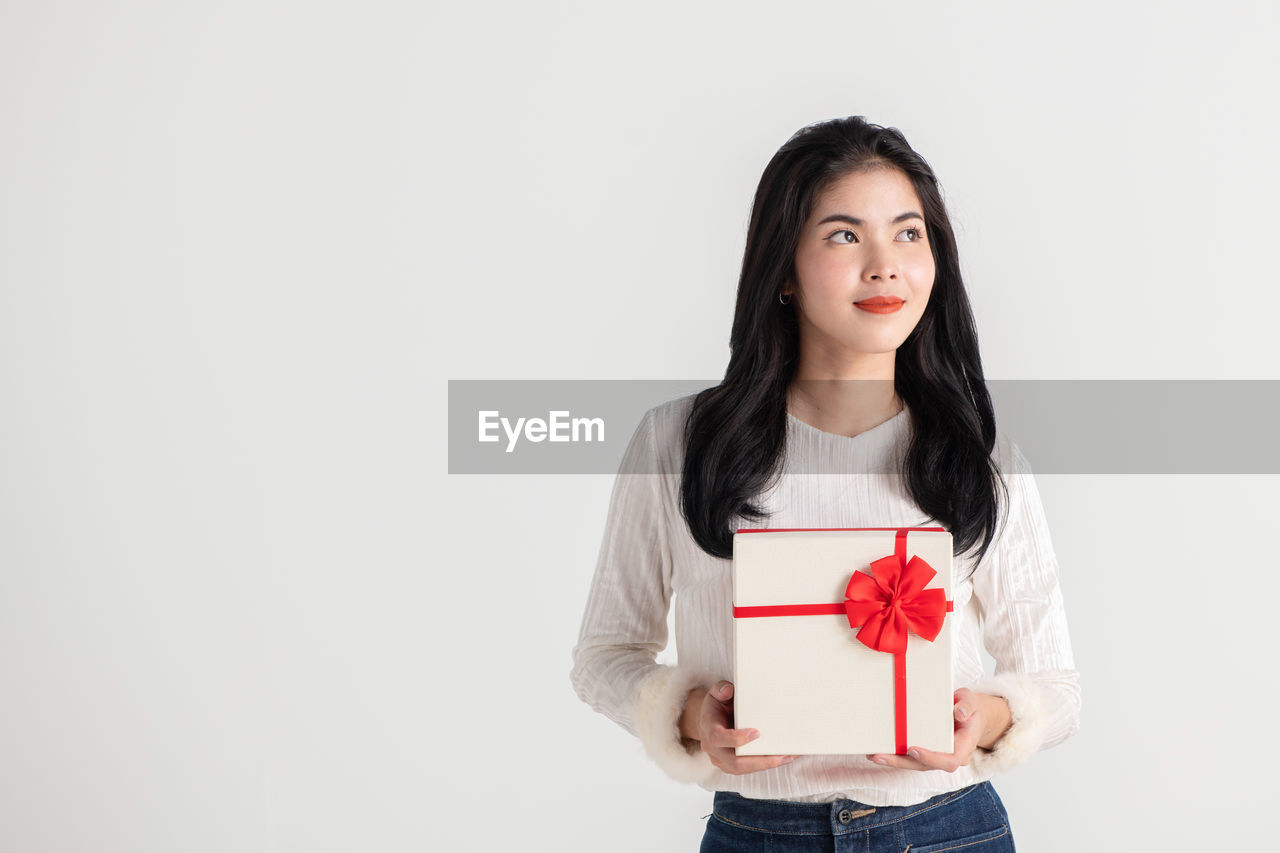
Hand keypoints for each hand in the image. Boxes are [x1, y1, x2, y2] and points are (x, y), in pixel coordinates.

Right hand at [681, 681, 798, 774]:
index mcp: (709, 731)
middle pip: (735, 763)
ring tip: (789, 756)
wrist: (709, 722)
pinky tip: (784, 758)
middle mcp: (714, 751)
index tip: (756, 733)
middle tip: (781, 755)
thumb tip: (729, 690)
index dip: (737, 738)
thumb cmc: (715, 708)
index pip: (719, 739)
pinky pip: (750, 769)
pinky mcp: (733, 767)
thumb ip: (721, 690)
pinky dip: (767, 764)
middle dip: (760, 760)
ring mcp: (723, 762)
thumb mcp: (715, 694)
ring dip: (767, 764)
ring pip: (745, 769)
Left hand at [866, 688, 1010, 771]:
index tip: (912, 749)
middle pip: (925, 765)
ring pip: (915, 764)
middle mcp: (950, 756)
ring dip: (894, 761)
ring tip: (873, 755)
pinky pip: (911, 757)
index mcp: (964, 747)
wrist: (970, 714)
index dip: (930, 758)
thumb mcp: (971, 701)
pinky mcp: (927, 752)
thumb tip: (959, 712)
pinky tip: (877, 751)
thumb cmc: (970, 708)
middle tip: (880, 756)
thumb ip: (967, 705)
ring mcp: (937, 756)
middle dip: (901, 762)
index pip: (949, 761)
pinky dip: (895, 755)